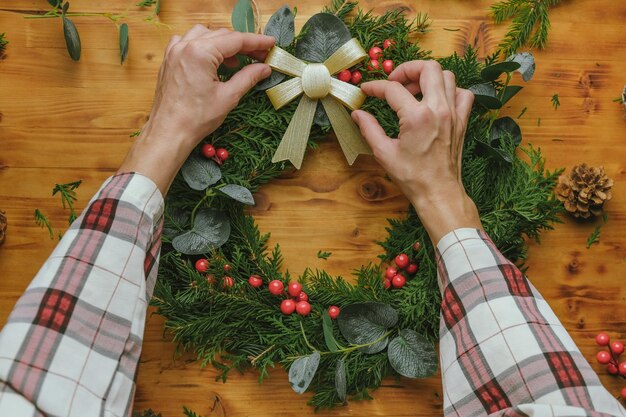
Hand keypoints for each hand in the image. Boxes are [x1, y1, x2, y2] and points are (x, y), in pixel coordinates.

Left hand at [118, 25, 274, 194]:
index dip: (257, 42)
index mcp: (201, 52)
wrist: (169, 132)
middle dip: (242, 44)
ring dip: (222, 43)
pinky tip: (210, 58)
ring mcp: (174, 51)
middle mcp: (185, 46)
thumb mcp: (228, 97)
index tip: (271, 44)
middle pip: (221, 35)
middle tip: (260, 57)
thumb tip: (265, 68)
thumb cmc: (197, 118)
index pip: (236, 40)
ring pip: (204, 34)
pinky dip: (202, 45)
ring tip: (235, 60)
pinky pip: (187, 41)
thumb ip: (248, 77)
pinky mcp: (169, 60)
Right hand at [351, 60, 481, 243]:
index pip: (392, 89)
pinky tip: (436, 100)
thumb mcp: (384, 153)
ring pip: (446, 76)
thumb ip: (369, 129)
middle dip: (407, 69)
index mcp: (417, 117)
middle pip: (427, 68)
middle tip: (394, 82)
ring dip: (427, 77)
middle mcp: (438, 109)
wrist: (438, 193)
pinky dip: (449, 90)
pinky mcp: (462, 121)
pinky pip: (462, 93)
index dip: (375, 86)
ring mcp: (453, 113)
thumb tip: (357, 114)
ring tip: (413, 89)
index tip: (366, 90)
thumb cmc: (411, 177)